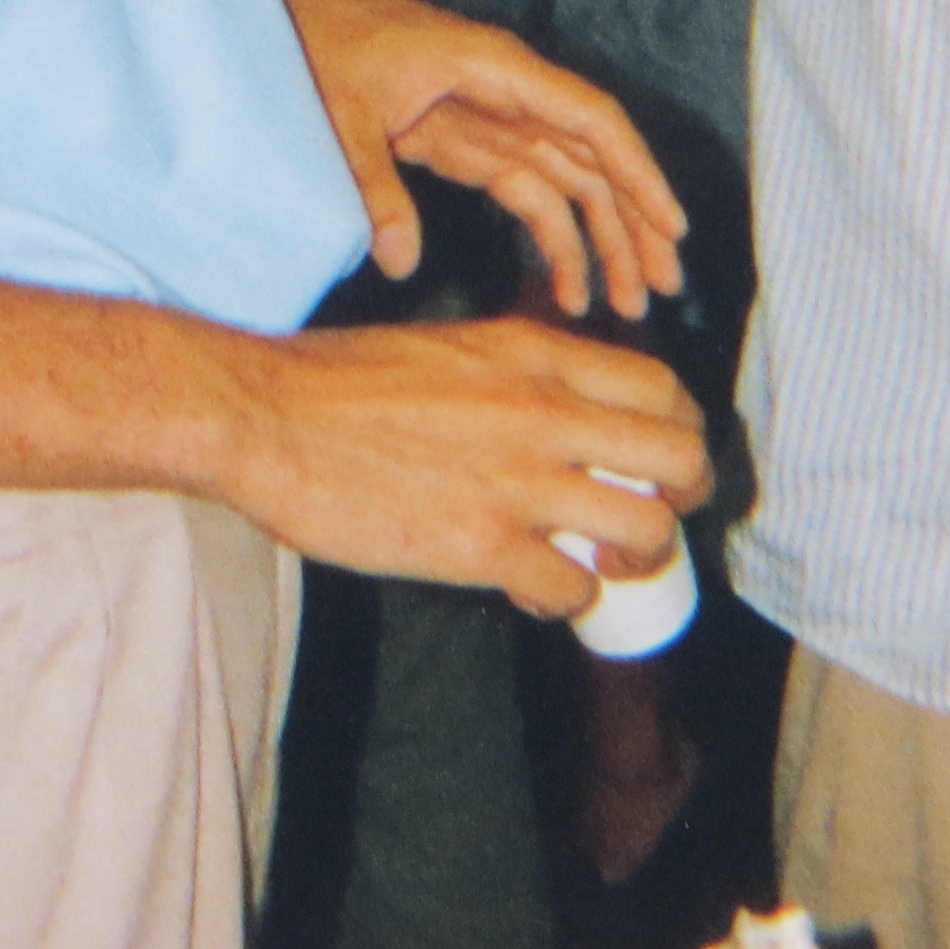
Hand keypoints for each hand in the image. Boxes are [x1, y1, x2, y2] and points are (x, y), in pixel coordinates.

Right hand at [219, 313, 709, 615]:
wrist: (266, 417)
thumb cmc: (338, 382)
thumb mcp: (449, 346)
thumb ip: (513, 373)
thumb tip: (556, 408)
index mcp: (533, 354)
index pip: (663, 388)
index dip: (680, 432)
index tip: (658, 460)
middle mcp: (543, 411)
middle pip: (681, 458)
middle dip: (683, 499)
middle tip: (650, 520)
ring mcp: (517, 481)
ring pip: (646, 530)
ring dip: (636, 560)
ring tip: (601, 566)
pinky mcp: (481, 546)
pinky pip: (570, 589)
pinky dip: (566, 602)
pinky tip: (536, 592)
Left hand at [276, 0, 687, 320]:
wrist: (286, 10)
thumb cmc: (319, 40)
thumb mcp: (342, 113)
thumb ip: (373, 185)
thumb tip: (401, 260)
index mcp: (494, 68)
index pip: (590, 118)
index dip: (638, 172)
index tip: (669, 226)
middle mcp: (508, 91)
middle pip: (593, 158)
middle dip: (634, 221)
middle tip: (663, 289)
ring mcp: (490, 116)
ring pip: (569, 178)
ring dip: (603, 237)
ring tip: (629, 301)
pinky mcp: (466, 140)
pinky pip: (529, 189)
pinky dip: (554, 234)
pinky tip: (569, 283)